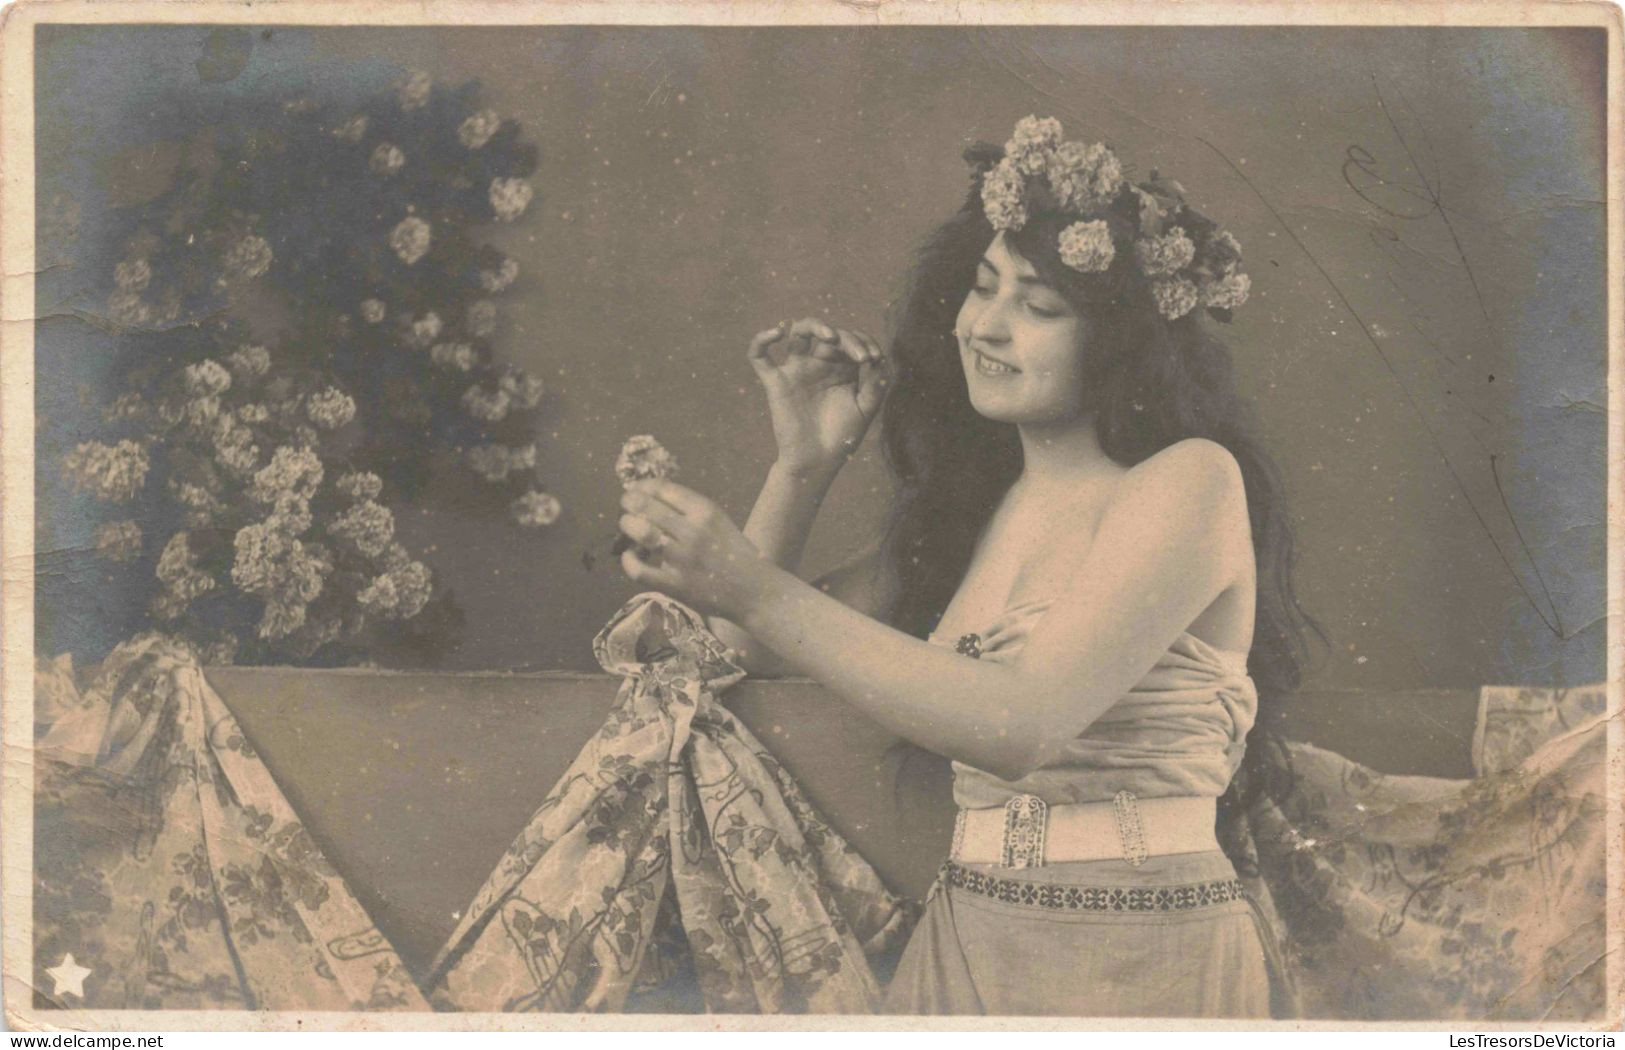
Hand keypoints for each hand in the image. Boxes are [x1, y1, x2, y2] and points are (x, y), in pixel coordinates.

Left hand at [617, 478, 774, 619]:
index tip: (635, 491)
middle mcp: (693, 530)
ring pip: (640, 532)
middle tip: (626, 508)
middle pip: (645, 506)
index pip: (662, 488)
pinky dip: (628, 561)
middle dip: (628, 503)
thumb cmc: (734, 553)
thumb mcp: (718, 521)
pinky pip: (639, 570)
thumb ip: (688, 510)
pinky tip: (630, 557)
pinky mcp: (675, 584)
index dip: (641, 487)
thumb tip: (649, 498)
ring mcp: (683, 558)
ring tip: (627, 529)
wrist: (753, 590)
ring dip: (626, 526)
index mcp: (705, 510)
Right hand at [748, 317, 891, 476]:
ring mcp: (796, 371)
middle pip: (828, 333)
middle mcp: (819, 364)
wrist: (817, 461)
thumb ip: (875, 384)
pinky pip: (759, 356)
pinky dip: (761, 340)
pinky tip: (776, 333)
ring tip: (830, 336)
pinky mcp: (775, 382)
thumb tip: (881, 359)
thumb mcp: (865, 409)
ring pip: (797, 332)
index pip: (851, 341)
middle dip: (848, 338)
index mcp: (842, 368)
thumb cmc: (842, 437)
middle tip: (861, 356)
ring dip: (813, 326)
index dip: (864, 342)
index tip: (874, 359)